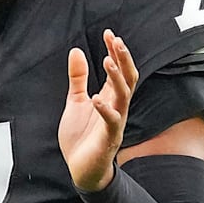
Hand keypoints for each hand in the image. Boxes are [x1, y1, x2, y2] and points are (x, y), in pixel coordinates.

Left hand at [58, 29, 138, 191]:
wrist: (80, 168)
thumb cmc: (80, 136)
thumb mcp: (75, 101)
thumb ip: (78, 78)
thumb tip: (77, 51)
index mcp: (109, 98)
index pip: (118, 70)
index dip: (115, 52)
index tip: (109, 33)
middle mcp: (116, 107)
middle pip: (128, 79)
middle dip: (123, 59)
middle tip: (116, 40)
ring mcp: (115, 122)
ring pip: (124, 96)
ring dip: (117, 78)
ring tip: (107, 60)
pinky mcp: (109, 138)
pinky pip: (112, 122)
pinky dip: (105, 109)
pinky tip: (96, 98)